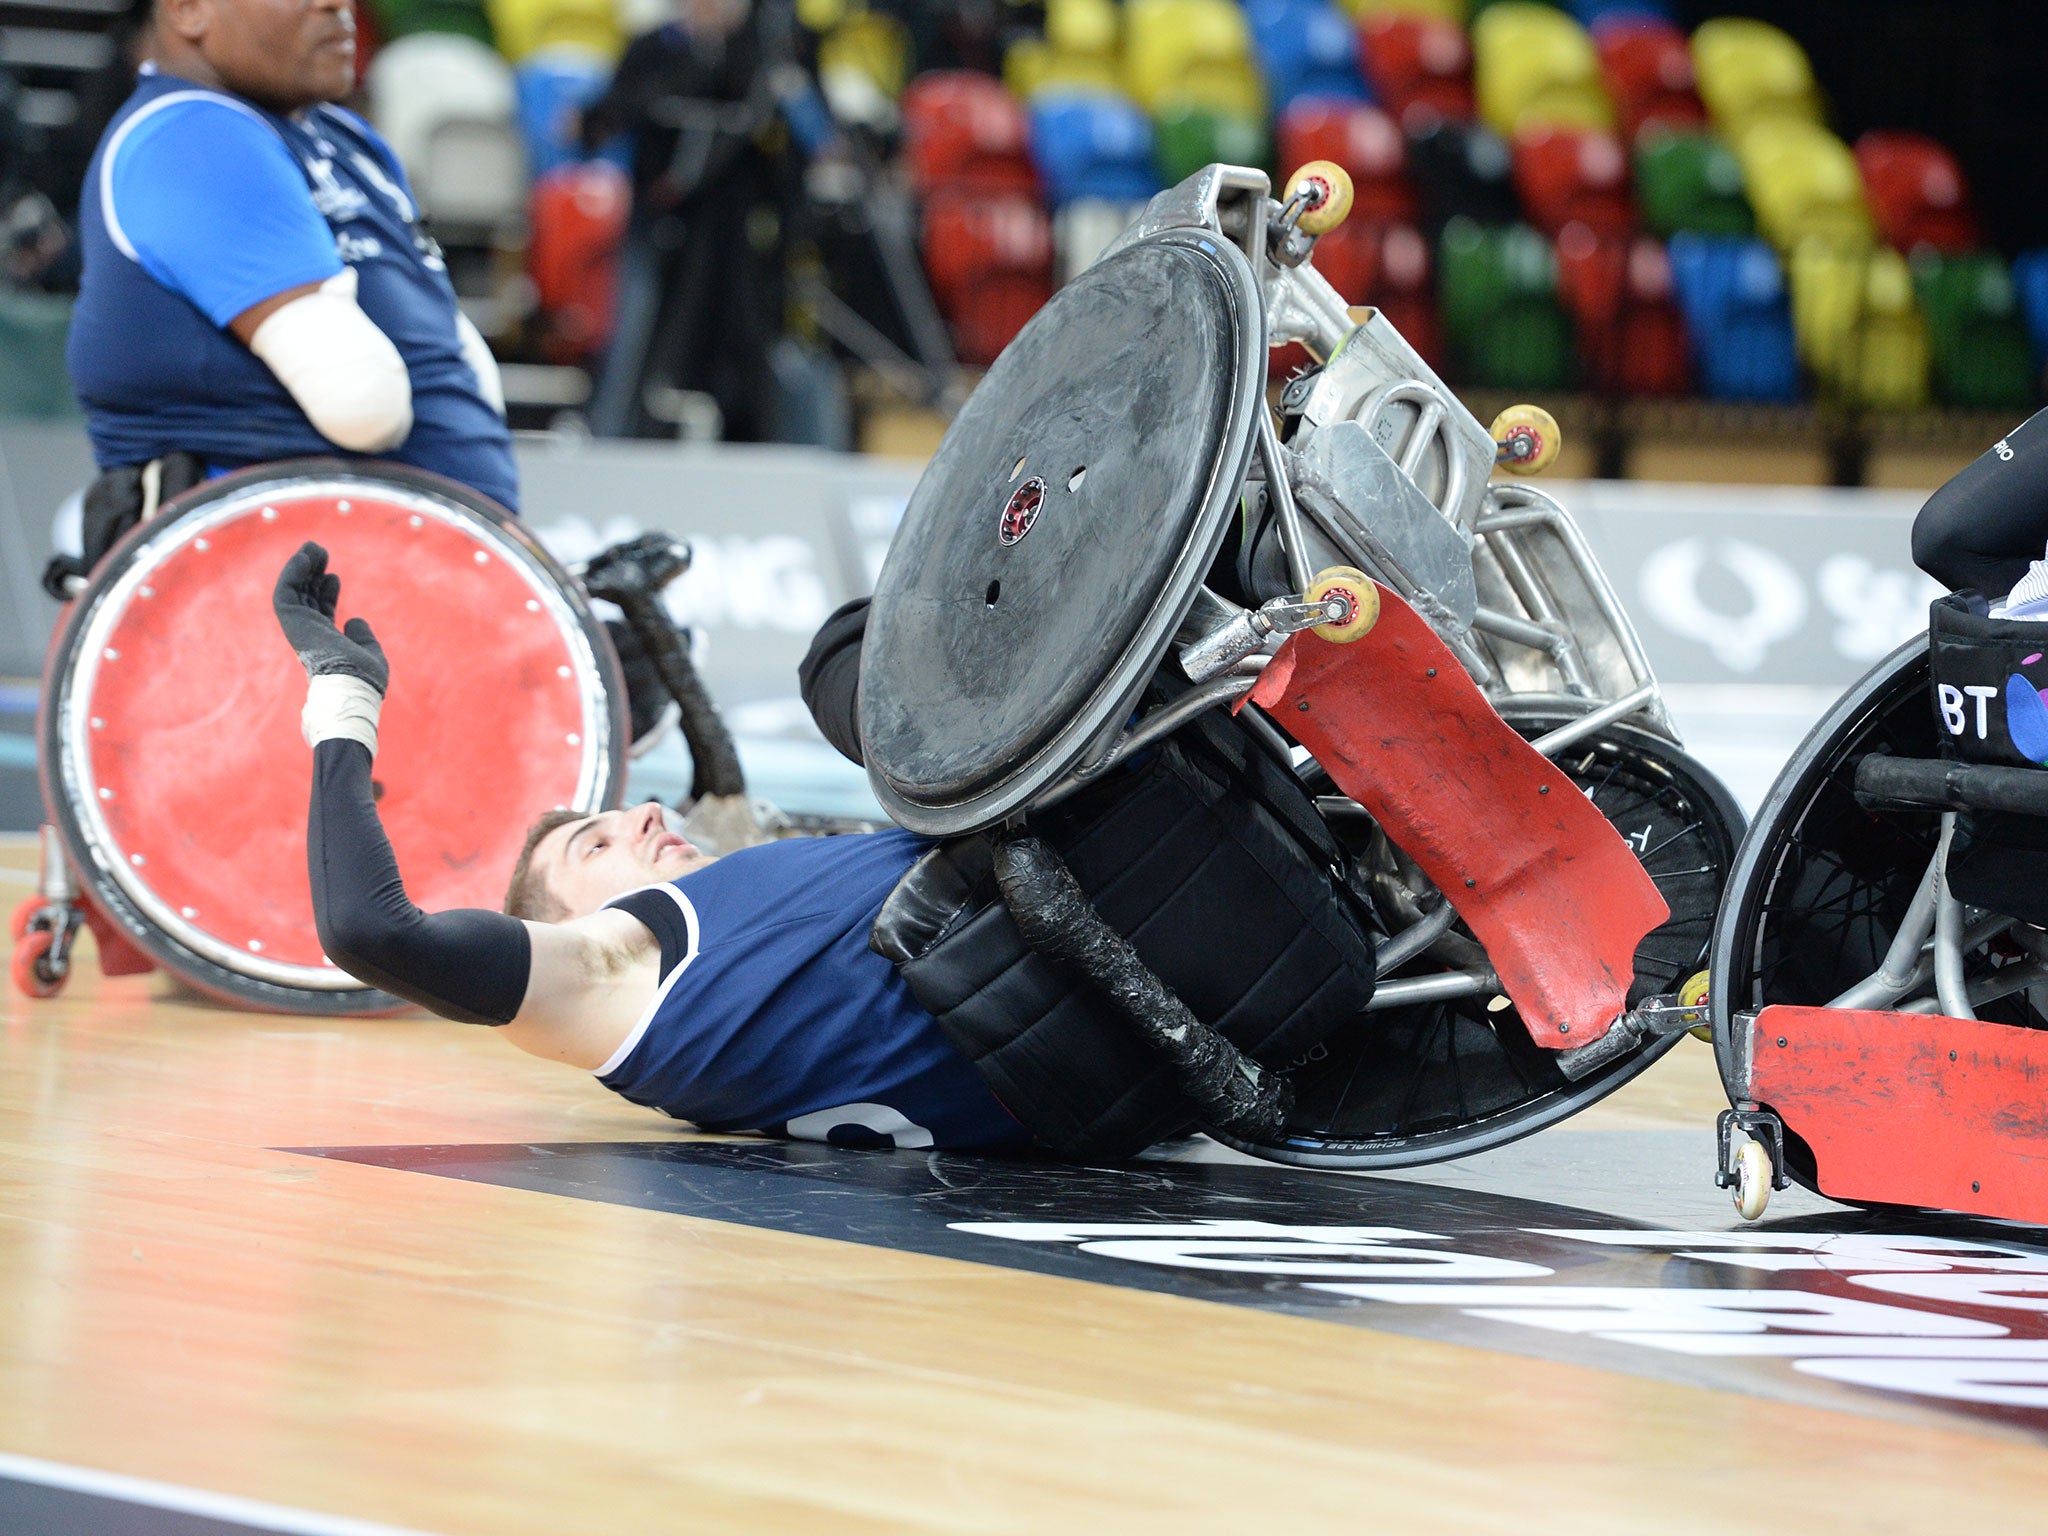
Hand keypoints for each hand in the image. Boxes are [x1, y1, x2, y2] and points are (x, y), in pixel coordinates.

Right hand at [273, 541, 388, 694]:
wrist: (351, 685)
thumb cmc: (363, 677)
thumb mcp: (369, 652)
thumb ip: (362, 636)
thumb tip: (355, 621)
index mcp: (325, 643)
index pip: (321, 612)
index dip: (326, 593)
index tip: (334, 576)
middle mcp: (309, 634)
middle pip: (306, 598)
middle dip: (312, 575)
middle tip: (321, 553)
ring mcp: (300, 627)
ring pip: (294, 591)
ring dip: (302, 567)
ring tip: (314, 547)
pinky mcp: (291, 621)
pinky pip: (285, 591)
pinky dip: (292, 572)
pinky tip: (304, 557)